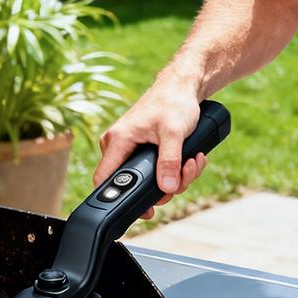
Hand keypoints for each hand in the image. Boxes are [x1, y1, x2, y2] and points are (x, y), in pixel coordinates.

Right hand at [94, 87, 208, 218]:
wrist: (182, 87)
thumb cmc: (173, 102)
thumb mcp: (174, 133)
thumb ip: (169, 161)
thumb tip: (167, 188)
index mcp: (118, 141)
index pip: (104, 179)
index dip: (119, 200)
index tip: (146, 210)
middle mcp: (119, 147)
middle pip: (134, 185)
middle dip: (164, 187)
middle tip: (183, 177)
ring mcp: (131, 150)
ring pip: (150, 180)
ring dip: (176, 177)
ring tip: (192, 161)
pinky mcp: (144, 151)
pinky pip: (157, 171)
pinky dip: (176, 169)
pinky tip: (191, 159)